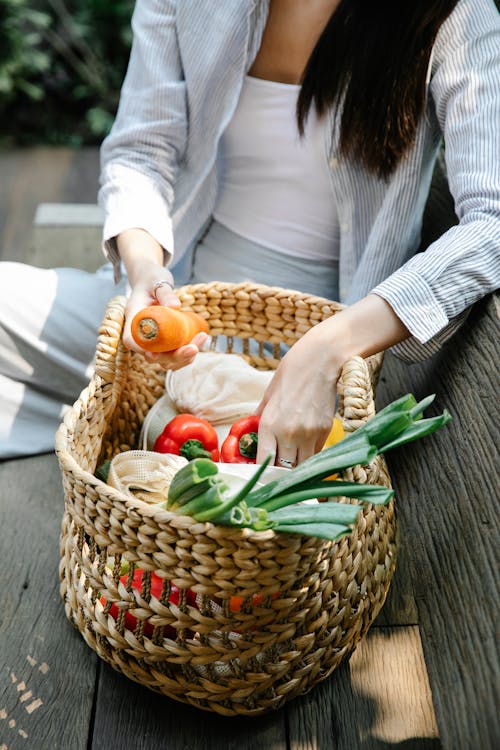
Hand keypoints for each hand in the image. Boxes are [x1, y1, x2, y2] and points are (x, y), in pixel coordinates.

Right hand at [117, 229, 207, 369]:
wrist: (153, 280)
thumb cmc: (152, 278)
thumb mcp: (157, 281)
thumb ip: (165, 292)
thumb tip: (176, 306)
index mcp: (134, 318)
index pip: (131, 340)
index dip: (142, 350)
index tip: (156, 353)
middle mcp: (142, 334)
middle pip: (152, 356)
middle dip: (174, 357)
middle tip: (194, 348)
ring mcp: (153, 340)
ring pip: (165, 360)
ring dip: (184, 358)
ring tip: (201, 339)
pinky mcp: (165, 342)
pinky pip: (174, 355)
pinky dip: (187, 354)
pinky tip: (200, 340)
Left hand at [256, 321, 341, 465]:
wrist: (320, 360)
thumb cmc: (290, 374)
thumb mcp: (269, 396)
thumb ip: (260, 418)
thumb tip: (252, 435)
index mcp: (270, 424)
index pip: (264, 462)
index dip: (262, 473)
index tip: (261, 476)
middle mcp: (289, 433)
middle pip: (284, 470)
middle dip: (279, 475)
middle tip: (276, 475)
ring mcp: (310, 434)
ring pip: (302, 467)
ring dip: (296, 469)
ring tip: (291, 466)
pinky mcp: (325, 431)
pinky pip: (316, 454)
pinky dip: (309, 457)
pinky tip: (304, 451)